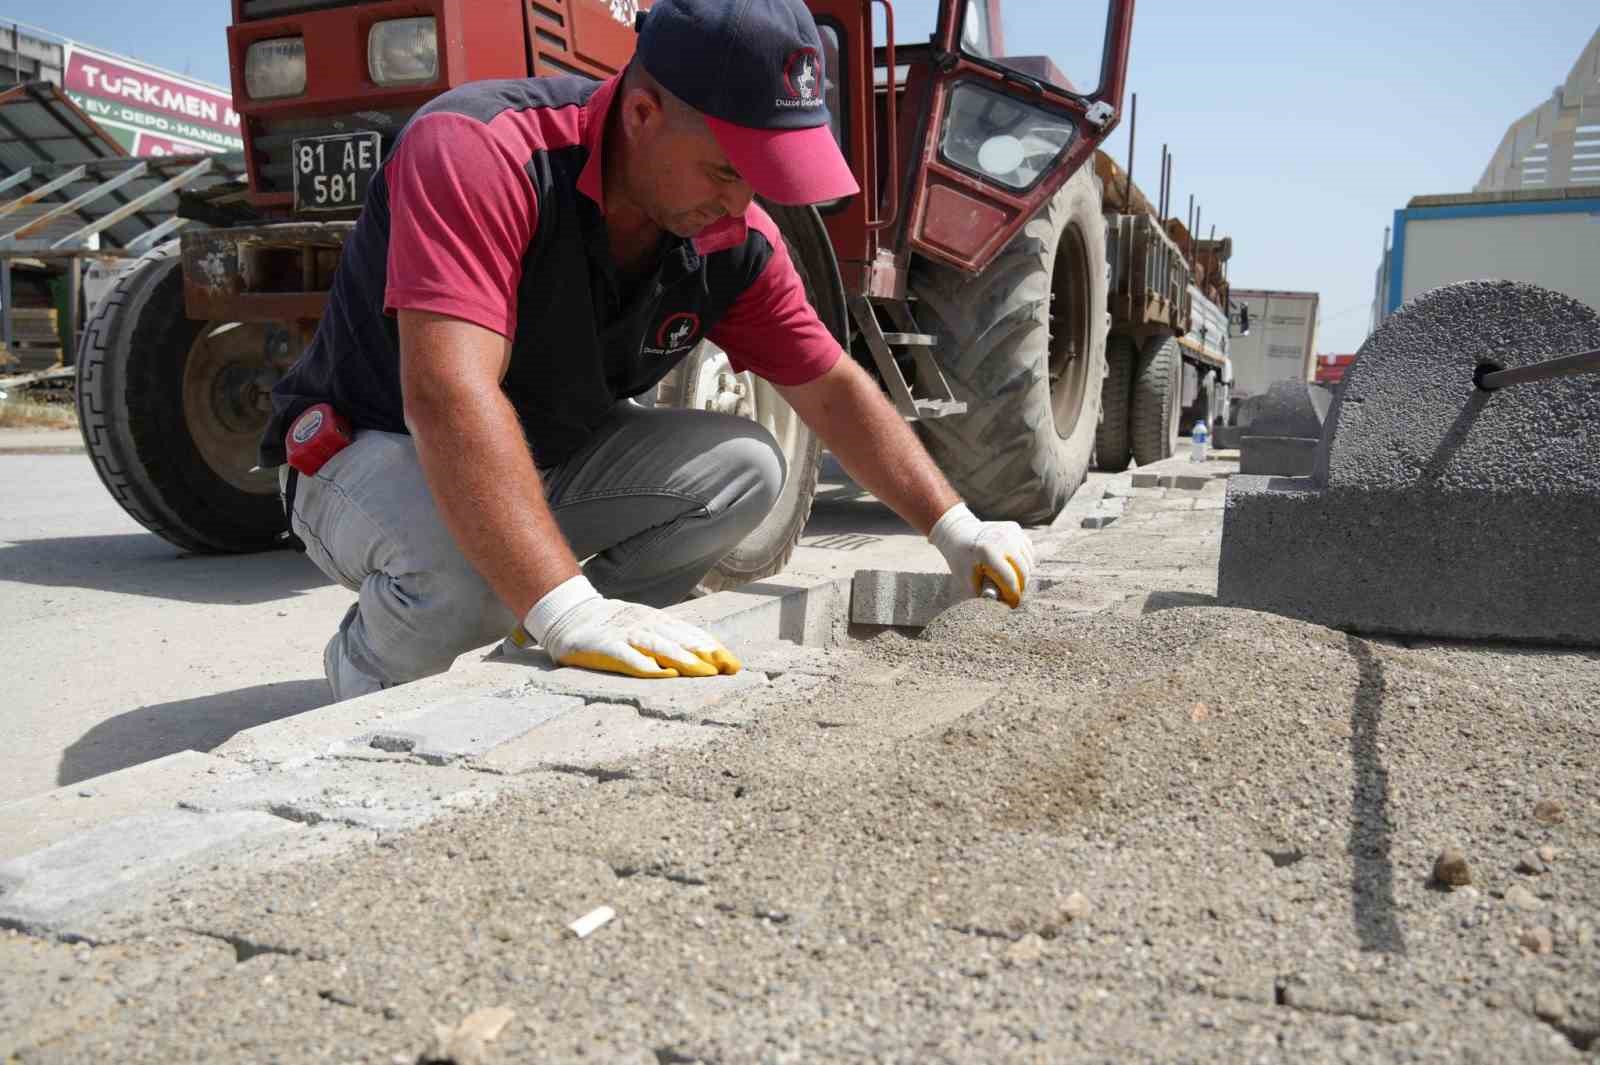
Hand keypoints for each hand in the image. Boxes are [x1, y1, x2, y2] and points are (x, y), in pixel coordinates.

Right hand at [516, 576, 740, 678]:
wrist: (569, 614)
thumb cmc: (612, 626)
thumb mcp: (643, 625)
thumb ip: (667, 637)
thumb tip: (701, 654)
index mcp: (656, 621)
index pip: (691, 634)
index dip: (713, 648)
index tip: (733, 664)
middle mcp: (645, 625)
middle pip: (681, 640)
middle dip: (708, 655)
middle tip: (729, 668)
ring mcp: (626, 635)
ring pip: (661, 648)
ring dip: (686, 660)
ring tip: (706, 672)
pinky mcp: (606, 648)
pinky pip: (629, 658)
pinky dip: (647, 667)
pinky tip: (663, 674)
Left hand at [928, 502, 1034, 607]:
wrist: (958, 532)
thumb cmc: (961, 559)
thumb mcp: (967, 578)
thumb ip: (984, 593)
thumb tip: (1000, 607)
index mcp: (988, 552)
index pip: (1010, 580)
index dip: (1013, 596)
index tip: (1012, 605)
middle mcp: (1003, 539)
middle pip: (1023, 572)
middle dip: (1020, 587)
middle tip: (1012, 596)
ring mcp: (1011, 532)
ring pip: (1029, 562)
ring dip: (1023, 575)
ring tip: (1012, 582)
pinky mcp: (1015, 528)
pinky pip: (1028, 551)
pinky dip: (1024, 561)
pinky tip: (1013, 566)